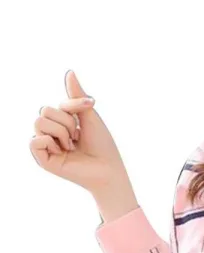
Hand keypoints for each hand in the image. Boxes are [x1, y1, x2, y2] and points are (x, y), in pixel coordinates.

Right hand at [29, 70, 133, 197]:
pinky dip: (50, 142)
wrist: (108, 168)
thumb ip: (76, 96)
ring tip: (72, 146)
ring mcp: (46, 147)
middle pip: (44, 110)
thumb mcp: (89, 116)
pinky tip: (63, 152)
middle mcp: (50, 134)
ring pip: (39, 122)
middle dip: (66, 121)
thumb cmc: (102, 145)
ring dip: (61, 132)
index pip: (56, 104)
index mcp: (60, 123)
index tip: (91, 104)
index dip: (73, 104)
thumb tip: (69, 72)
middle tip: (78, 137)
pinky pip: (34, 140)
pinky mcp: (43, 160)